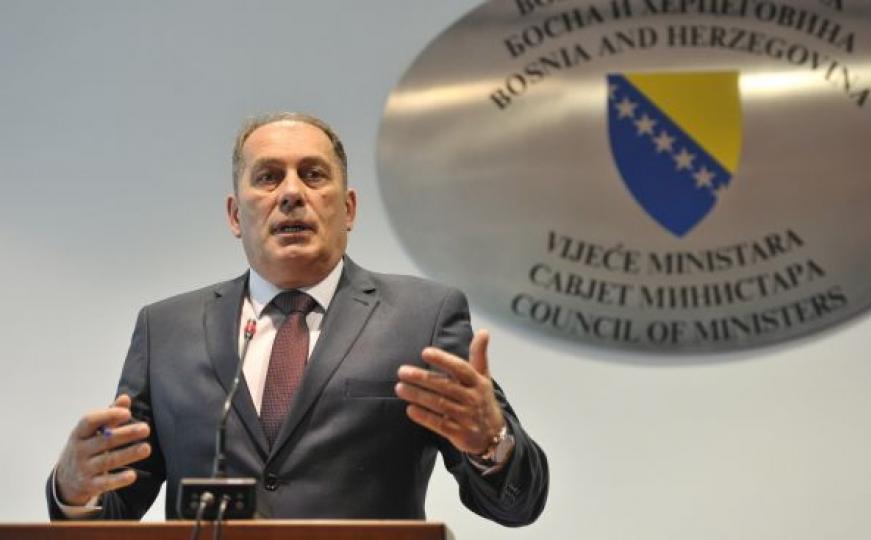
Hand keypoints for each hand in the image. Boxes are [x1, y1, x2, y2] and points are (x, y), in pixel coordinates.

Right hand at [55, 394, 150, 505]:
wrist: (66, 479)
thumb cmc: (87, 447)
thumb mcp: (92, 432)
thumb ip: (109, 415)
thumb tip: (125, 398)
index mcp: (79, 434)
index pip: (89, 421)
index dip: (108, 415)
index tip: (127, 413)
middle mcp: (79, 451)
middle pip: (104, 441)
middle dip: (126, 434)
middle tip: (146, 428)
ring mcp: (84, 469)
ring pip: (108, 461)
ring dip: (128, 454)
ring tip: (146, 448)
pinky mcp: (90, 485)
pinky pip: (105, 482)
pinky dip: (118, 480)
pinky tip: (132, 475)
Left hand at [396, 330, 504, 454]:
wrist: (494, 434)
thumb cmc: (482, 399)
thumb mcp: (483, 377)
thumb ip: (479, 354)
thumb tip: (484, 331)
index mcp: (477, 382)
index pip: (460, 368)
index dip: (443, 360)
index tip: (425, 352)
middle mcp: (472, 398)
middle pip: (445, 386)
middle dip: (422, 378)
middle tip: (402, 371)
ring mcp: (466, 417)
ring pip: (439, 404)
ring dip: (418, 396)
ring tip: (400, 388)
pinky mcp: (459, 433)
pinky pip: (439, 424)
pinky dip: (424, 417)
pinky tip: (410, 409)